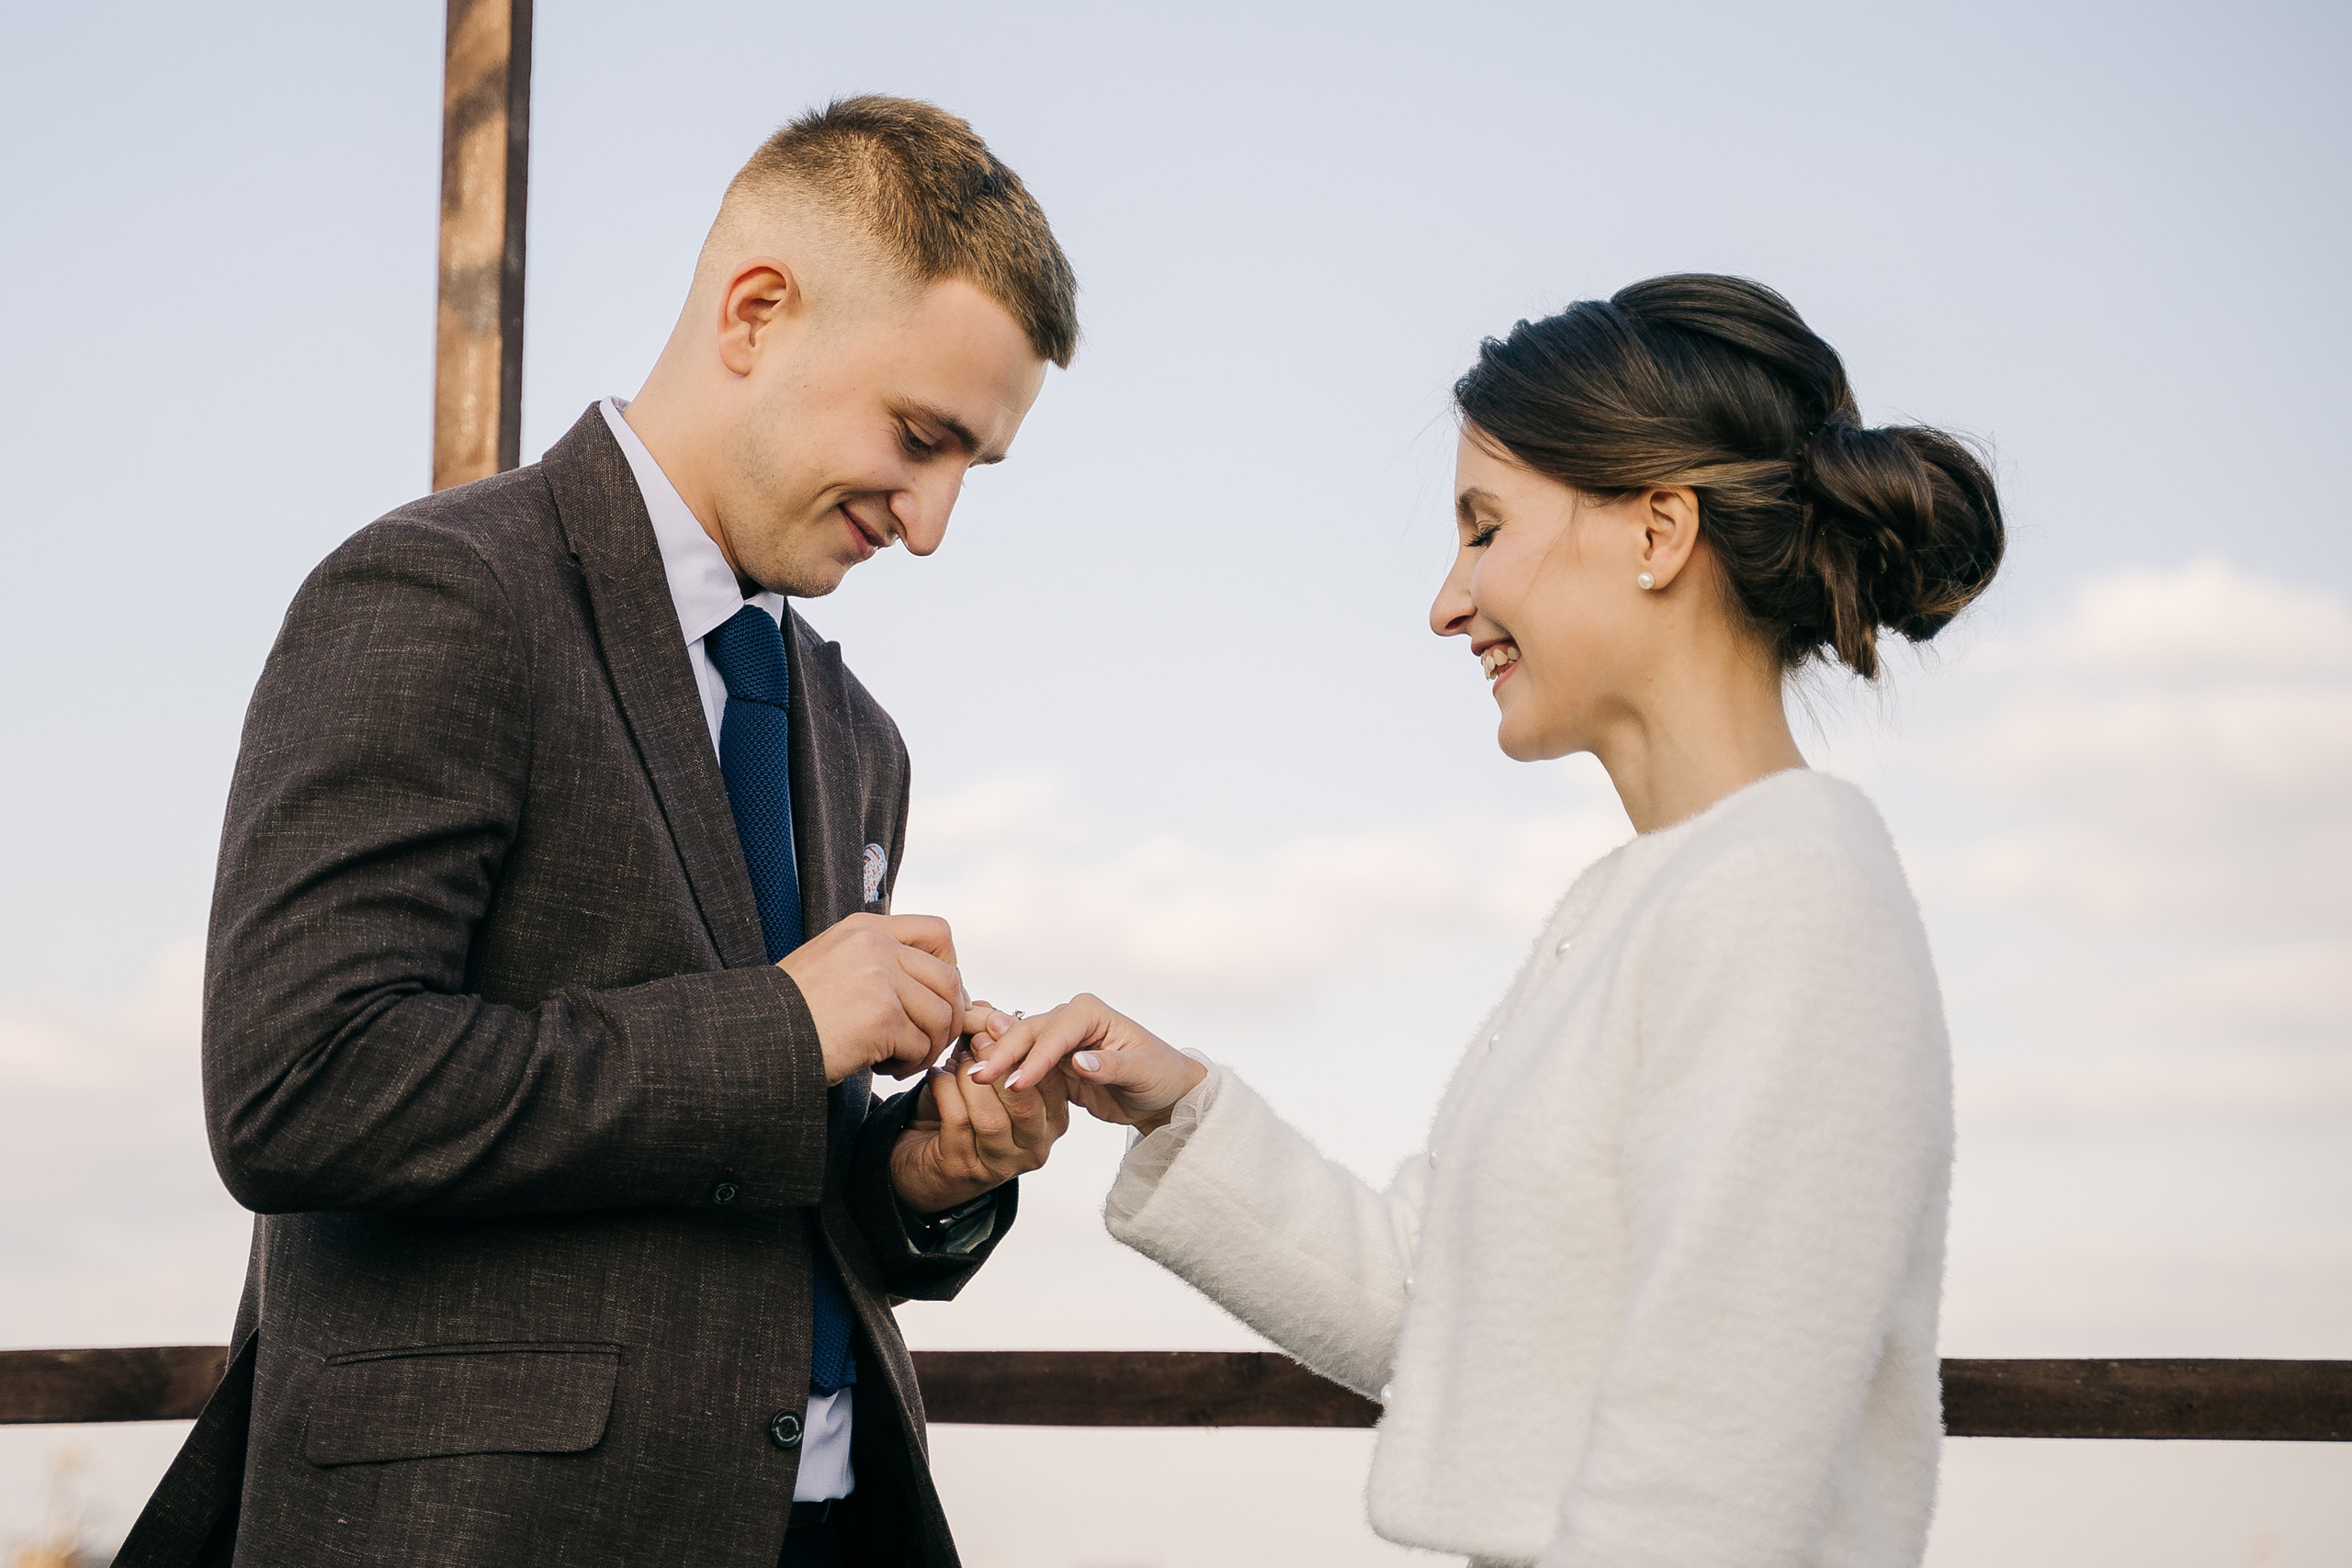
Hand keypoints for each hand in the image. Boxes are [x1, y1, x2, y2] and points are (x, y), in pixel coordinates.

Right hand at [778, 913, 965, 1084]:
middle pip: (949, 979)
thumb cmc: (792, 1013)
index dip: (950, 969)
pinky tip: (881, 1068)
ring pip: (941, 1016)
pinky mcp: (881, 1017)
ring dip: (928, 1047)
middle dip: (948, 1018)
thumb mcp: (832, 964)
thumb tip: (947, 986)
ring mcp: (879, 979)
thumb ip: (880, 963)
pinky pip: (920, 1045)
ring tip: (899, 1060)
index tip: (934, 1000)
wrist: (754, 1039)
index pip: (938, 933)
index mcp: (864, 928)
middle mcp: (874, 945)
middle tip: (924, 1043)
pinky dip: (908, 1064)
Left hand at [889, 1010, 1071, 1212]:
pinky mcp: (965, 1169)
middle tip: (976, 1039)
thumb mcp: (986, 1075)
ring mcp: (1001, 1164)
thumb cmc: (960, 1112)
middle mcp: (1034, 1148)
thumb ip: (995, 1047)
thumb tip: (991, 1012)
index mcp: (1052, 1121)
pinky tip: (935, 1076)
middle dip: (997, 1064)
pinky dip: (944, 1091)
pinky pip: (957, 1122)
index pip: (1051, 1083)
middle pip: (1024, 1102)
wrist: (921, 1156)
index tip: (998, 1026)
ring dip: (967, 1079)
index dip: (1024, 1050)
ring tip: (954, 1059)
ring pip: (990, 1116)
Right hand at [963, 994, 1205, 1134]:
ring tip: (974, 1078)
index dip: (1035, 1058)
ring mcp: (1060, 1039)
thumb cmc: (1159, 1075)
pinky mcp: (1054, 1061)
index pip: (1056, 1033)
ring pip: (1021, 1046)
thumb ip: (1110, 1066)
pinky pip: (1025, 1063)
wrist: (1163, 1093)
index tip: (1015, 1083)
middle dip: (1004, 1054)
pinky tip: (985, 1082)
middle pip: (1029, 1033)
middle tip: (978, 1077)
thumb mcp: (1142, 1073)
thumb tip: (1079, 1061)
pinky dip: (1006, 1071)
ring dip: (999, 1062)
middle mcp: (1071, 1020)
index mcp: (1091, 1013)